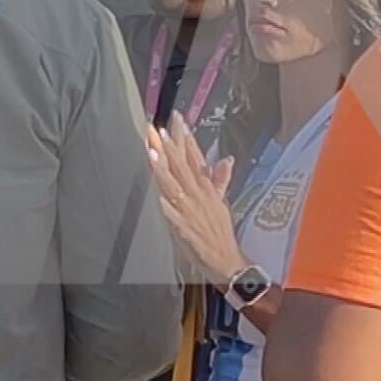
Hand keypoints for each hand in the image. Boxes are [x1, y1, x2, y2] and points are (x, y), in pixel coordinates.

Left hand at [147, 112, 245, 286]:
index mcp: (208, 188)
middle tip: (157, 128)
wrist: (227, 260)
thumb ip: (220, 180)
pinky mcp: (184, 229)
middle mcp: (199, 195)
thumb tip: (227, 158)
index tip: (177, 119)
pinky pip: (173, 215)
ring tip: (152, 151)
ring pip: (174, 185)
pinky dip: (166, 204)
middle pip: (182, 166)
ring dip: (163, 168)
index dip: (186, 137)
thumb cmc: (220, 231)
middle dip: (169, 146)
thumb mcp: (222, 202)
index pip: (196, 157)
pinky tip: (156, 195)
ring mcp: (191, 211)